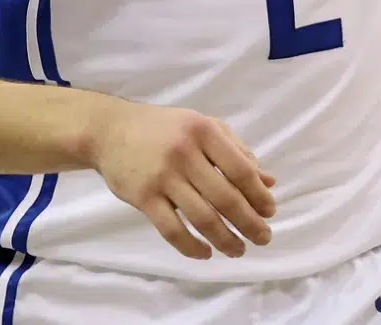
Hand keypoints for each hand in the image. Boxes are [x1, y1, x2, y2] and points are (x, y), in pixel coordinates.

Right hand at [85, 99, 277, 259]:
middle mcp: (185, 152)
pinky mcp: (143, 197)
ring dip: (225, 239)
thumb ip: (237, 151)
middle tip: (263, 238)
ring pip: (201, 218)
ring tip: (238, 250)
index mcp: (204, 131)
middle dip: (249, 223)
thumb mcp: (204, 127)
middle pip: (225, 198)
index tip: (270, 212)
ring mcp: (162, 176)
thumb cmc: (165, 128)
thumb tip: (269, 181)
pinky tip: (205, 254)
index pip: (241, 169)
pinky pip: (171, 230)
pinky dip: (191, 246)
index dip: (259, 195)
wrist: (110, 130)